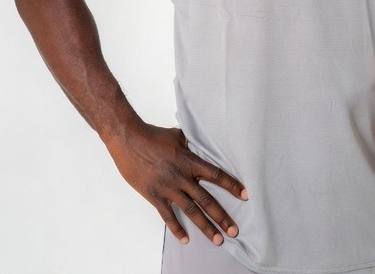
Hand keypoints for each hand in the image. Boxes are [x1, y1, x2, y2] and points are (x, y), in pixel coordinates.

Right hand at [103, 120, 247, 244]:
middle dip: (221, 216)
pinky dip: (177, 228)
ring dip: (205, 226)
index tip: (245, 195)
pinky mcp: (154, 196)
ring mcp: (168, 188)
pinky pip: (168, 216)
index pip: (216, 175)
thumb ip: (190, 144)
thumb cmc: (152, 135)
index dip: (232, 185)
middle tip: (234, 230)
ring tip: (217, 239)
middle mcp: (182, 177)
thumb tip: (200, 143)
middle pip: (206, 199)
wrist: (129, 140)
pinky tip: (186, 239)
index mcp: (189, 161)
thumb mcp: (177, 136)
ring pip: (191, 211)